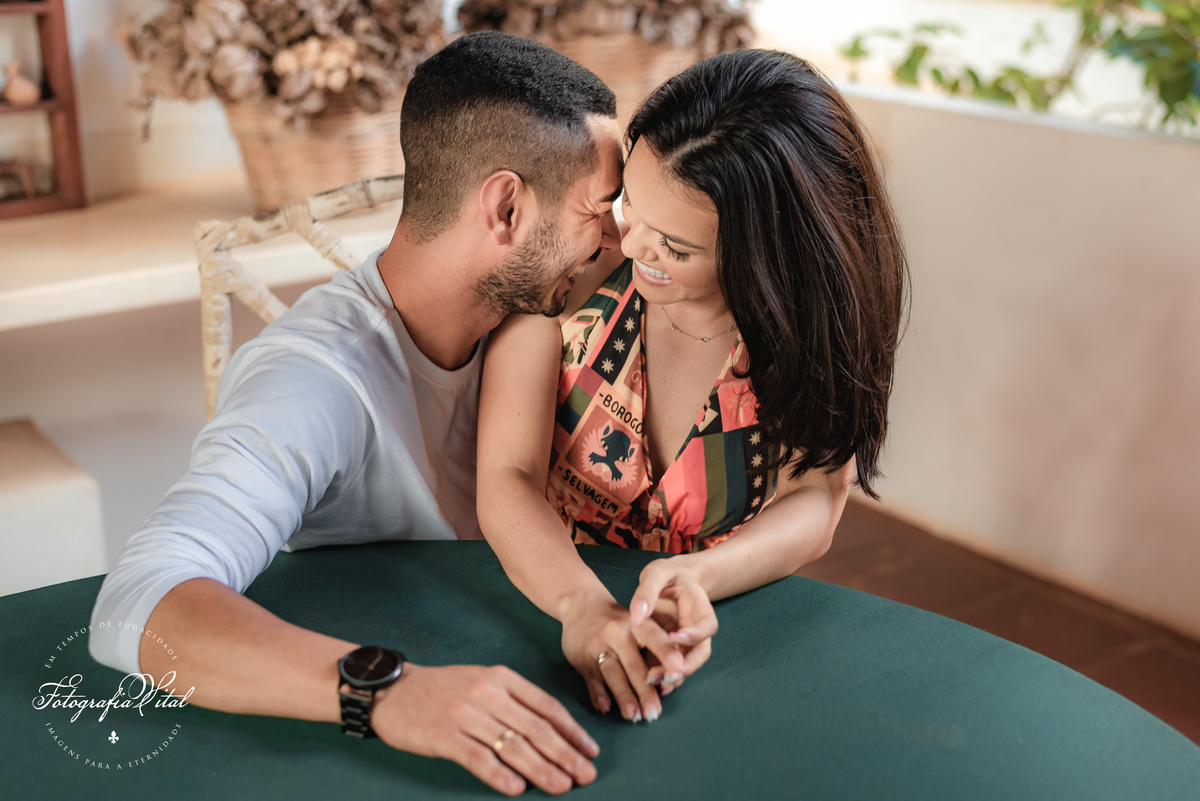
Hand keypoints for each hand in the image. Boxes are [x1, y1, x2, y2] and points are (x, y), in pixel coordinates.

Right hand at [372, 663, 598, 796]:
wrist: (393, 690)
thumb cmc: (443, 689)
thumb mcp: (482, 682)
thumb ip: (514, 701)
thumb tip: (552, 731)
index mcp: (502, 679)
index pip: (546, 706)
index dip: (572, 731)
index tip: (590, 751)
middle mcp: (488, 693)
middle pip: (536, 728)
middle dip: (565, 754)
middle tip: (586, 775)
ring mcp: (466, 714)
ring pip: (512, 745)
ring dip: (541, 769)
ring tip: (561, 786)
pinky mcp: (444, 735)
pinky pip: (478, 758)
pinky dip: (499, 775)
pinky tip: (516, 789)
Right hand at [559, 595, 676, 722]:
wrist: (580, 605)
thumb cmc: (619, 621)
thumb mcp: (637, 624)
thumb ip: (653, 648)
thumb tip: (670, 681)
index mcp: (637, 623)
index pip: (654, 638)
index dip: (666, 654)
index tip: (678, 671)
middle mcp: (618, 632)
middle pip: (634, 665)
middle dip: (645, 691)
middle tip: (654, 713)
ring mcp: (597, 645)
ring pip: (613, 674)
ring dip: (624, 697)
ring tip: (634, 716)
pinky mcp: (581, 657)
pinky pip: (591, 678)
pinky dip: (598, 694)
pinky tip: (605, 708)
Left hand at [628, 558, 717, 694]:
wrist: (667, 581)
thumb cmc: (664, 575)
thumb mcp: (655, 573)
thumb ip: (646, 591)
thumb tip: (637, 617)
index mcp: (699, 605)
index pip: (707, 625)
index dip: (695, 634)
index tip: (674, 637)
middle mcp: (697, 626)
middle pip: (701, 652)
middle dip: (686, 666)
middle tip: (666, 675)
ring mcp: (687, 640)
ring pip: (688, 662)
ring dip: (674, 675)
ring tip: (653, 682)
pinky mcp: (674, 648)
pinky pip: (673, 664)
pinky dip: (664, 675)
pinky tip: (650, 684)